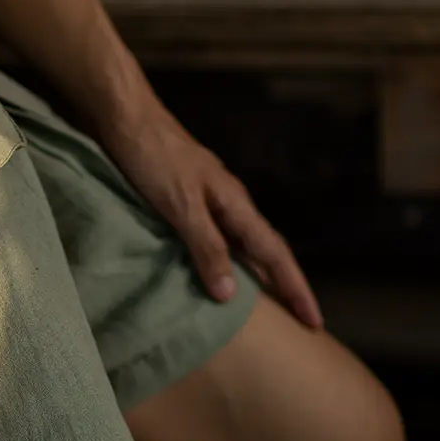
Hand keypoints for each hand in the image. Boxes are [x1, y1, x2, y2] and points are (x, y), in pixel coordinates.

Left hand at [106, 98, 322, 329]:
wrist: (124, 117)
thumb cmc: (153, 157)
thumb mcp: (181, 206)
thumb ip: (206, 248)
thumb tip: (231, 295)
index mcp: (235, 205)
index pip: (275, 254)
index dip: (295, 288)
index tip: (315, 321)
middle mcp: (229, 205)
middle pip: (266, 252)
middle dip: (285, 287)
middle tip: (301, 323)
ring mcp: (209, 202)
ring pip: (242, 248)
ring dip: (256, 277)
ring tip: (265, 311)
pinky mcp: (187, 202)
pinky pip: (216, 242)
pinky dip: (224, 264)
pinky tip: (216, 277)